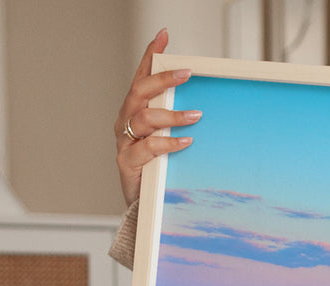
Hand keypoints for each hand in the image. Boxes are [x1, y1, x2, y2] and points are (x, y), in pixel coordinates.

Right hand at [114, 28, 199, 205]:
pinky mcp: (127, 163)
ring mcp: (124, 142)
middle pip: (139, 92)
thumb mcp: (166, 139)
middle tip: (186, 73)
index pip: (141, 77)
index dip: (150, 56)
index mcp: (134, 111)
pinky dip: (168, 143)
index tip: (164, 36)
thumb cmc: (156, 168)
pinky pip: (148, 148)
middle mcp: (126, 122)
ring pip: (144, 118)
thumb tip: (205, 106)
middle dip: (162, 80)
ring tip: (195, 116)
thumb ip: (176, 122)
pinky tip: (186, 142)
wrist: (141, 206)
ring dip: (171, 115)